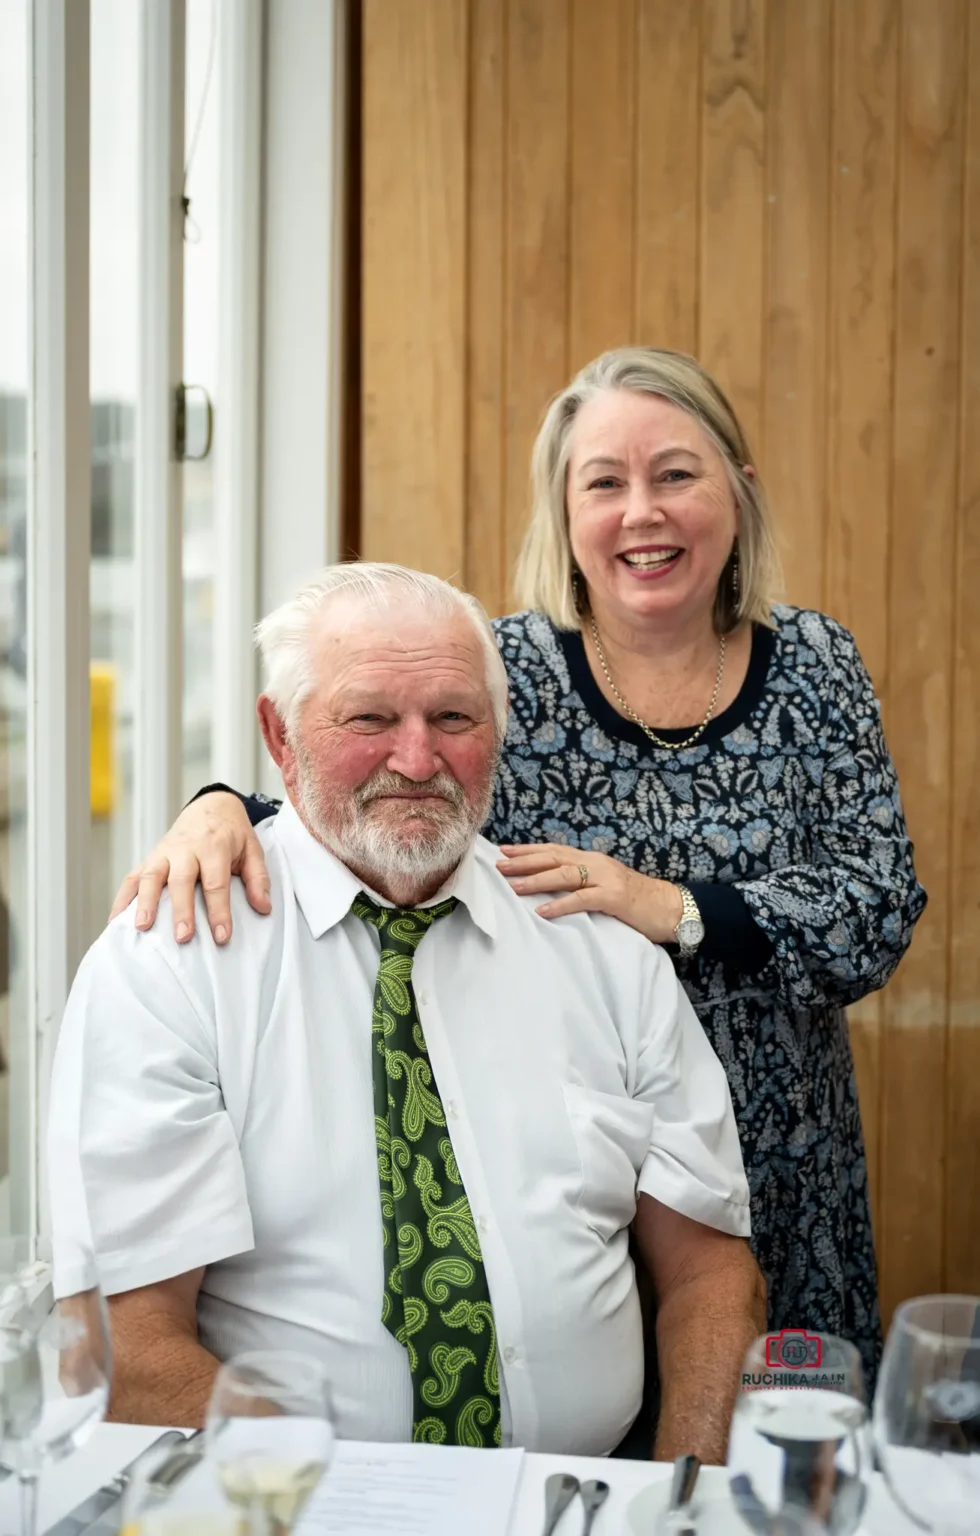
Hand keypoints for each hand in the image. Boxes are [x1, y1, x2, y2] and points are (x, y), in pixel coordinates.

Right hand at [108, 792, 270, 944]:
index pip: (216, 882)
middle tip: (182, 937)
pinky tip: (115, 921)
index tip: (221, 937)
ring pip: (151, 876)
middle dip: (181, 909)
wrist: (211, 807)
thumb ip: (258, 878)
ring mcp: (164, 852)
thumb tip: (263, 907)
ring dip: (145, 902)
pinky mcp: (150, 858)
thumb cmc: (232, 834)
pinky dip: (122, 898)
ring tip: (141, 927)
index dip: (219, 911)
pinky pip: (132, 877)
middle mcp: (186, 849)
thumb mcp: (253, 850)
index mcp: (214, 846)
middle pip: (181, 880)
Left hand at [496, 843, 683, 943]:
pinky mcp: (614, 897)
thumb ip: (583, 883)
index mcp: (592, 860)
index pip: (555, 851)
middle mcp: (596, 863)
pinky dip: (560, 904)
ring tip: (513, 886)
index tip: (504, 851)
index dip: (529, 850)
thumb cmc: (637, 901)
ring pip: (564, 875)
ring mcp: (606, 878)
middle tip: (498, 864)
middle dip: (524, 861)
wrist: (671, 907)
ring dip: (536, 880)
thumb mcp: (605, 886)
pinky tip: (542, 910)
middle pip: (554, 858)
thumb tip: (552, 888)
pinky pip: (582, 899)